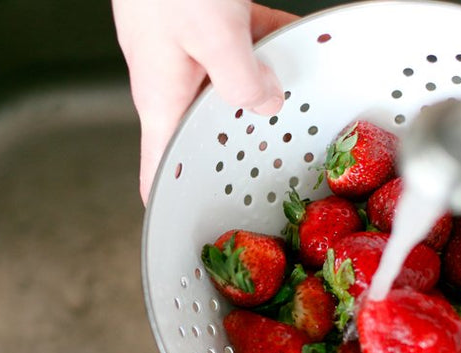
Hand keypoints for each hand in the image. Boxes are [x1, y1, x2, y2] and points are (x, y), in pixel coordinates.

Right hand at [111, 0, 298, 203]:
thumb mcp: (213, 35)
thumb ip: (243, 79)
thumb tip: (267, 104)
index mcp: (162, 101)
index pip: (159, 172)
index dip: (177, 204)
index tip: (207, 223)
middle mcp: (170, 82)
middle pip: (208, 129)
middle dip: (245, 141)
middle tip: (285, 156)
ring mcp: (183, 53)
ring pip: (228, 85)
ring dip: (263, 87)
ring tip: (302, 94)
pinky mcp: (196, 21)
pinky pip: (235, 45)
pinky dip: (264, 45)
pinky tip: (292, 41)